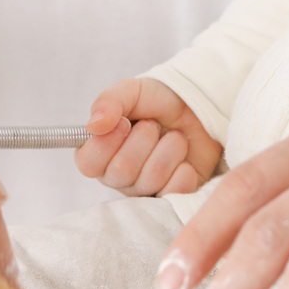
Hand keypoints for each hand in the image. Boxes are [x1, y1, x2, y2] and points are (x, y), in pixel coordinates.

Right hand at [77, 78, 221, 196]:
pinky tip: (185, 160)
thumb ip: (109, 101)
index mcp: (100, 150)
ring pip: (150, 180)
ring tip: (174, 137)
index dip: (106, 145)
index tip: (125, 124)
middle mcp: (117, 175)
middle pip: (121, 172)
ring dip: (169, 149)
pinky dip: (184, 170)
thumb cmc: (160, 101)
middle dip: (144, 140)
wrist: (200, 109)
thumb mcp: (133, 91)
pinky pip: (173, 193)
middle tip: (154, 125)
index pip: (88, 163)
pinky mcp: (170, 198)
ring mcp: (143, 190)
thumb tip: (93, 126)